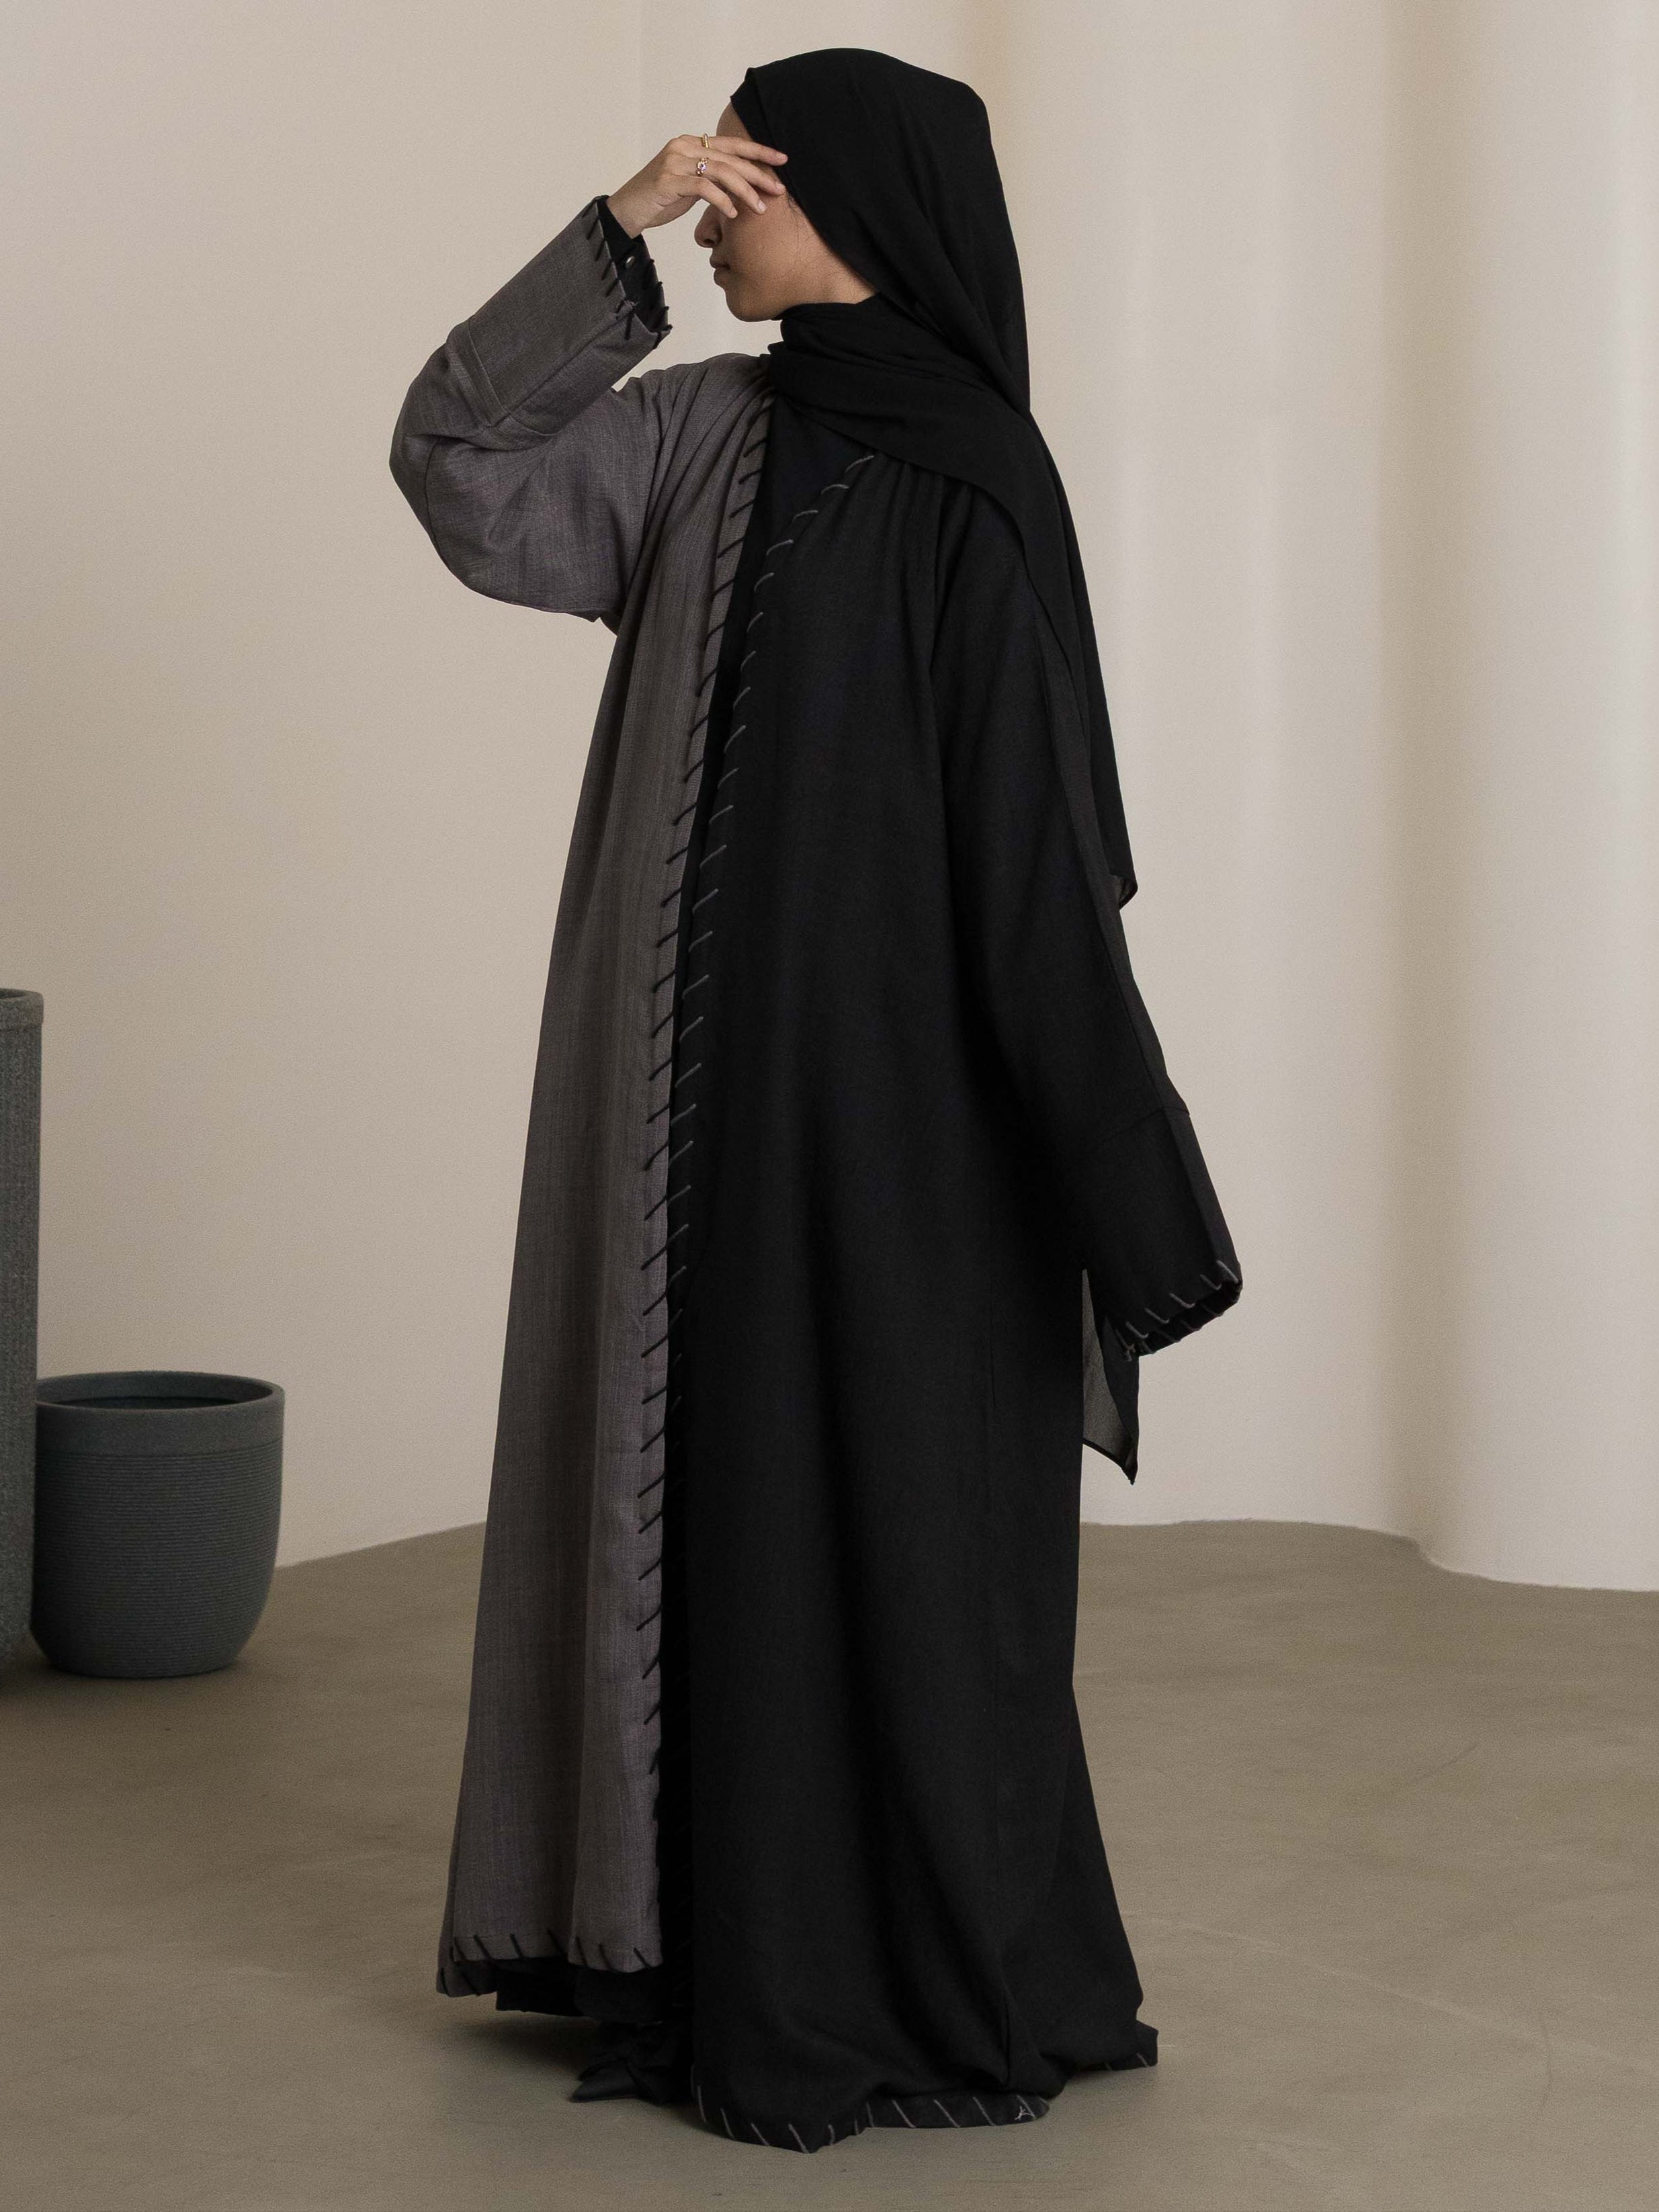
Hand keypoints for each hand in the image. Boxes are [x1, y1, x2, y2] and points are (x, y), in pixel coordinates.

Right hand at [607, 133, 787, 236]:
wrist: (627, 209)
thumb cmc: (660, 199)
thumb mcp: (690, 184)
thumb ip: (710, 177)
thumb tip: (737, 183)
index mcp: (691, 143)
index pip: (731, 144)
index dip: (758, 151)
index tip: (782, 160)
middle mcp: (684, 146)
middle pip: (730, 158)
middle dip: (758, 173)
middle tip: (779, 189)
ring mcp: (675, 161)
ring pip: (721, 172)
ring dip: (744, 191)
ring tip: (760, 207)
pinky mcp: (669, 180)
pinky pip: (704, 187)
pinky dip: (722, 200)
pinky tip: (735, 213)